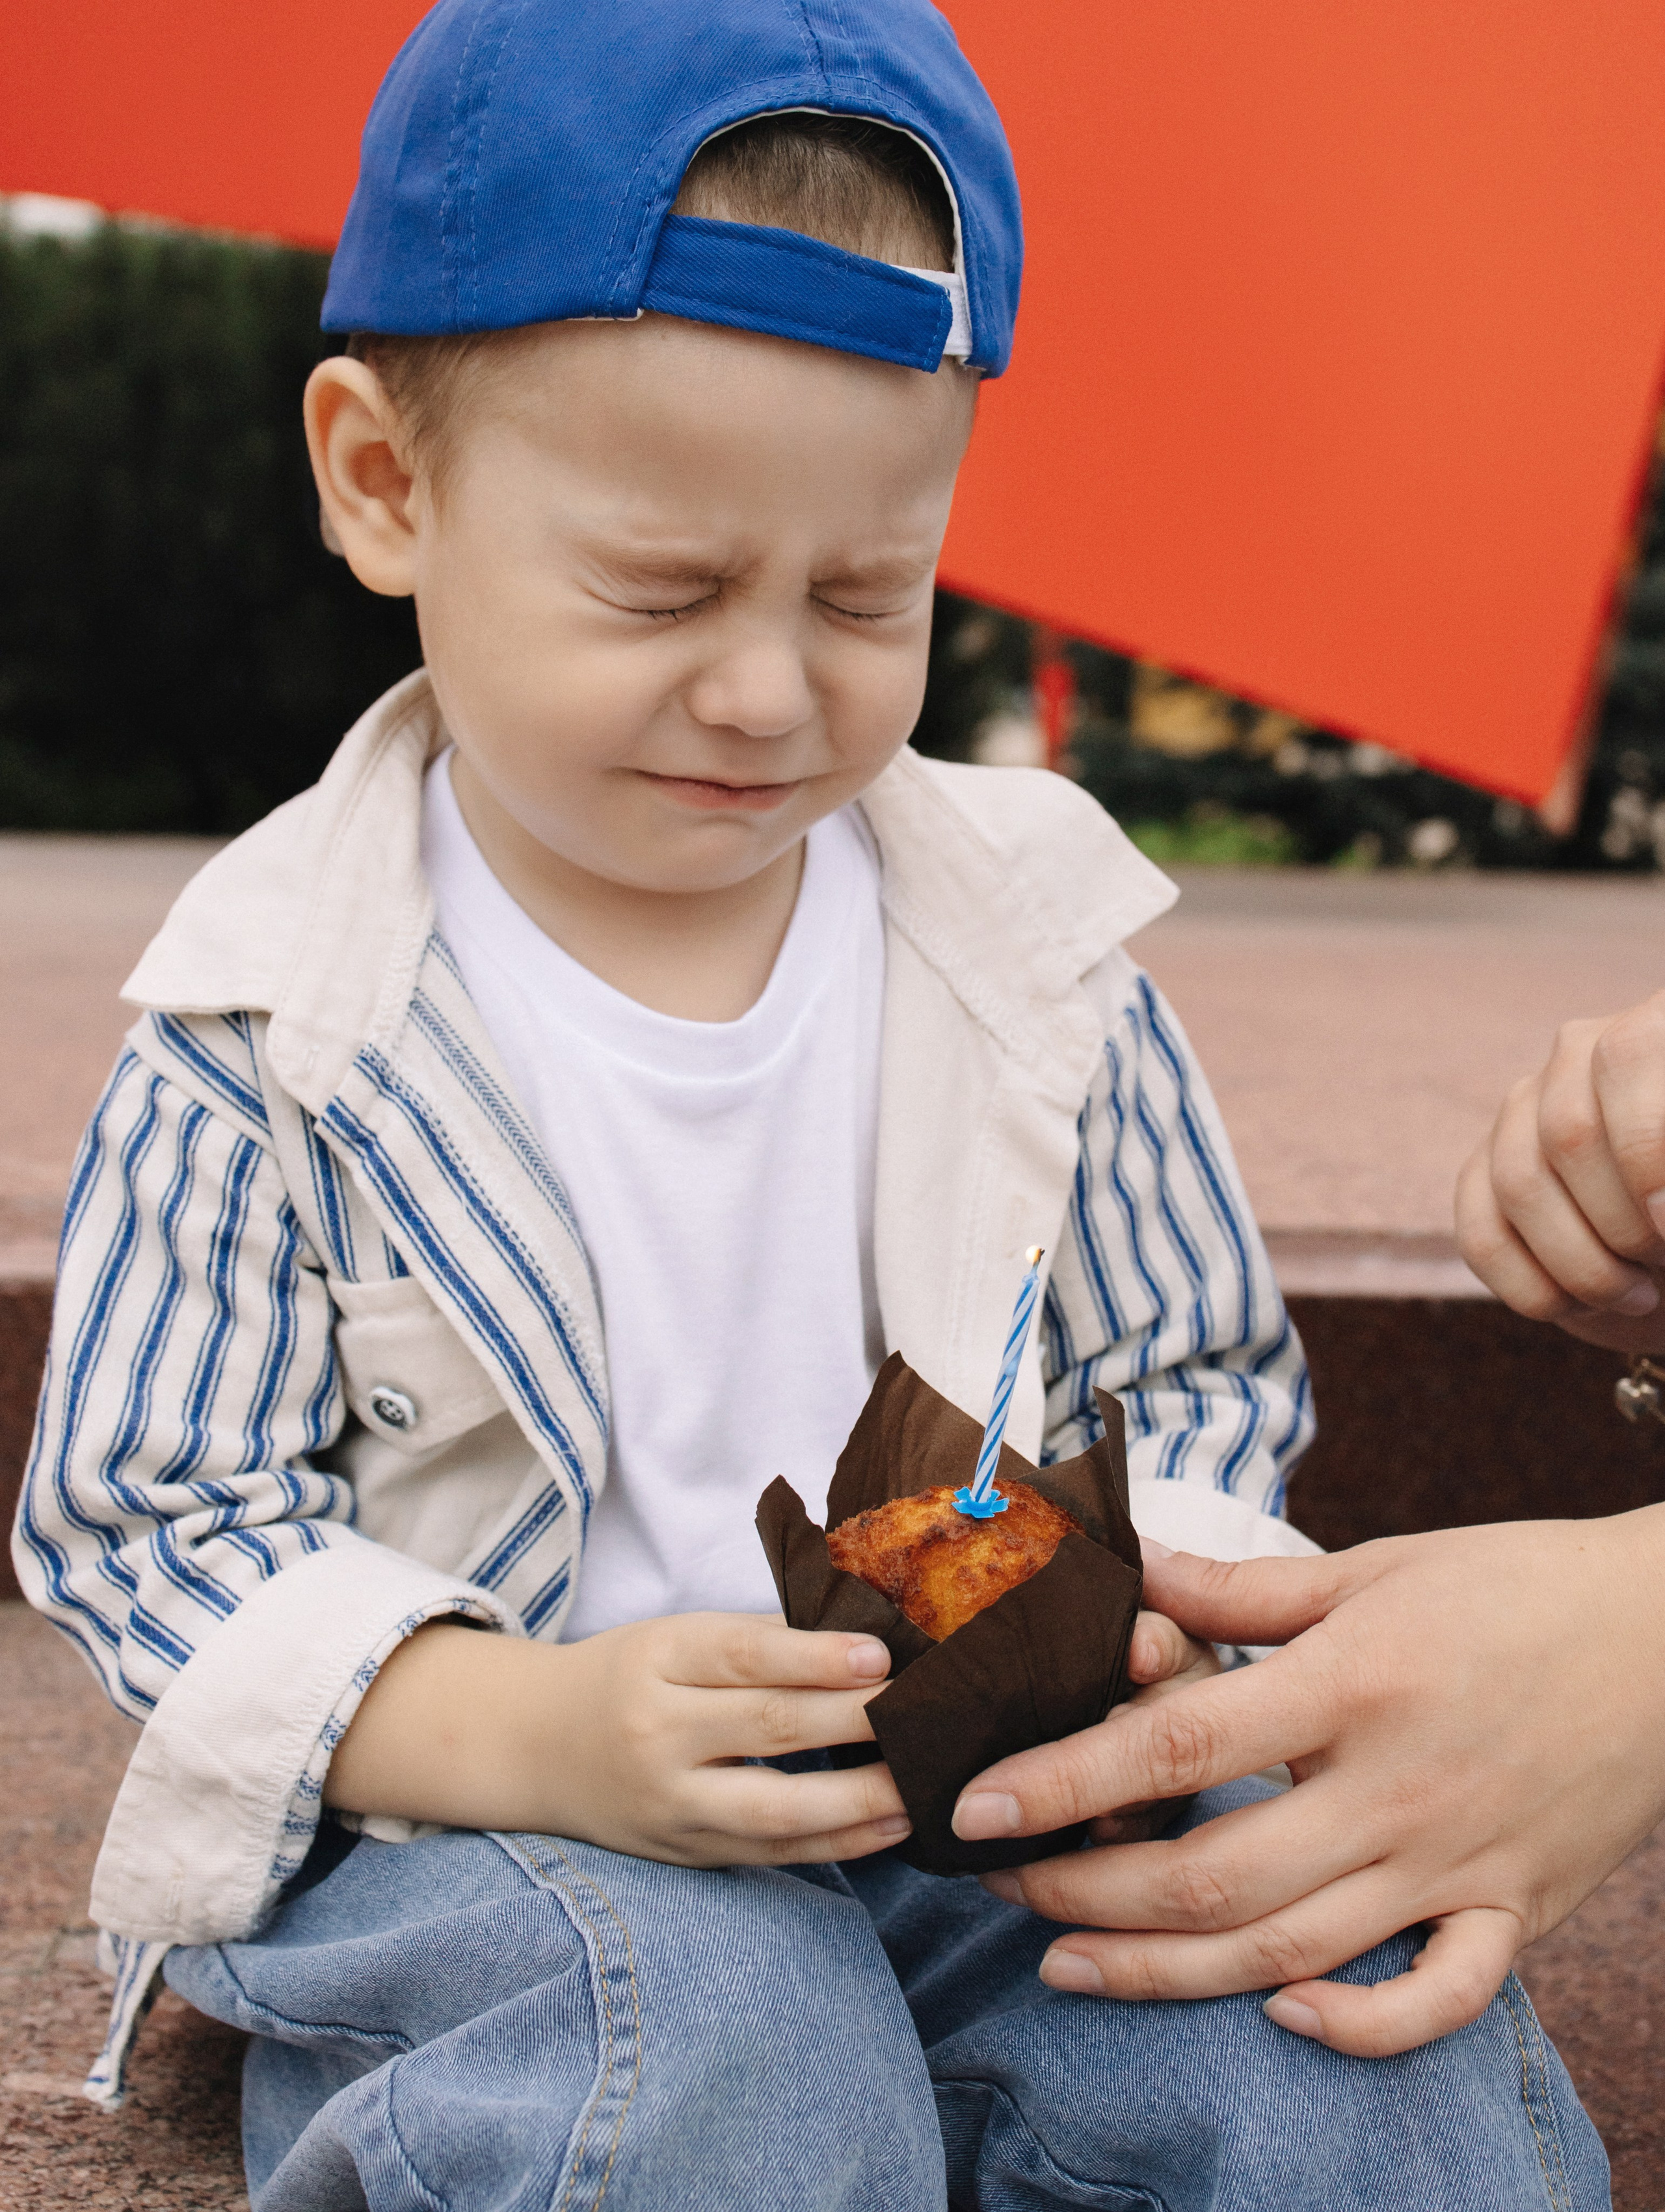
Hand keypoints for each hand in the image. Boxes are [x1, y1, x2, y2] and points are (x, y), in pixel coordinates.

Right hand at [327, 1612, 909, 1864]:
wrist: (538, 1747)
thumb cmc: (628, 1676)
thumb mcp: (673, 1638)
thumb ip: (757, 1640)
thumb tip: (862, 1638)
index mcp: (657, 1661)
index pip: (744, 1656)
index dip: (816, 1656)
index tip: (882, 1654)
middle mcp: (658, 1734)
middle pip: (769, 1728)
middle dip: (857, 1722)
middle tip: (926, 1712)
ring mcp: (671, 1804)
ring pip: (774, 1807)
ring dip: (859, 1799)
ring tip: (922, 1785)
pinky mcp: (686, 1852)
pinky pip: (771, 1852)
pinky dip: (836, 1843)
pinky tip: (889, 1826)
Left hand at [950, 1513, 1664, 2056]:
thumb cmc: (1515, 1584)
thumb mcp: (1376, 1565)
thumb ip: (1245, 1585)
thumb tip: (1132, 1572)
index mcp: (1355, 1684)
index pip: (1179, 1746)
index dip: (1064, 1778)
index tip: (977, 1802)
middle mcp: (1397, 1787)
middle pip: (1215, 1874)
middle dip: (1088, 1892)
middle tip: (1002, 1886)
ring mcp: (1457, 1862)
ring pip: (1293, 1950)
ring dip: (1168, 1971)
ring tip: (1069, 1964)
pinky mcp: (1514, 1908)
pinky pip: (1436, 1999)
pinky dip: (1360, 2026)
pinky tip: (1278, 2015)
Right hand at [1456, 990, 1664, 1349]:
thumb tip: (1659, 1211)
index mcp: (1654, 1032)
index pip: (1626, 1057)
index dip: (1644, 1146)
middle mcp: (1579, 1055)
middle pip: (1569, 1134)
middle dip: (1624, 1227)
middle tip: (1663, 1264)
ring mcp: (1521, 1111)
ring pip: (1519, 1187)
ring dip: (1584, 1268)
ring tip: (1636, 1294)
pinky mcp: (1482, 1173)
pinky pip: (1480, 1235)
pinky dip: (1533, 1290)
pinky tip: (1579, 1305)